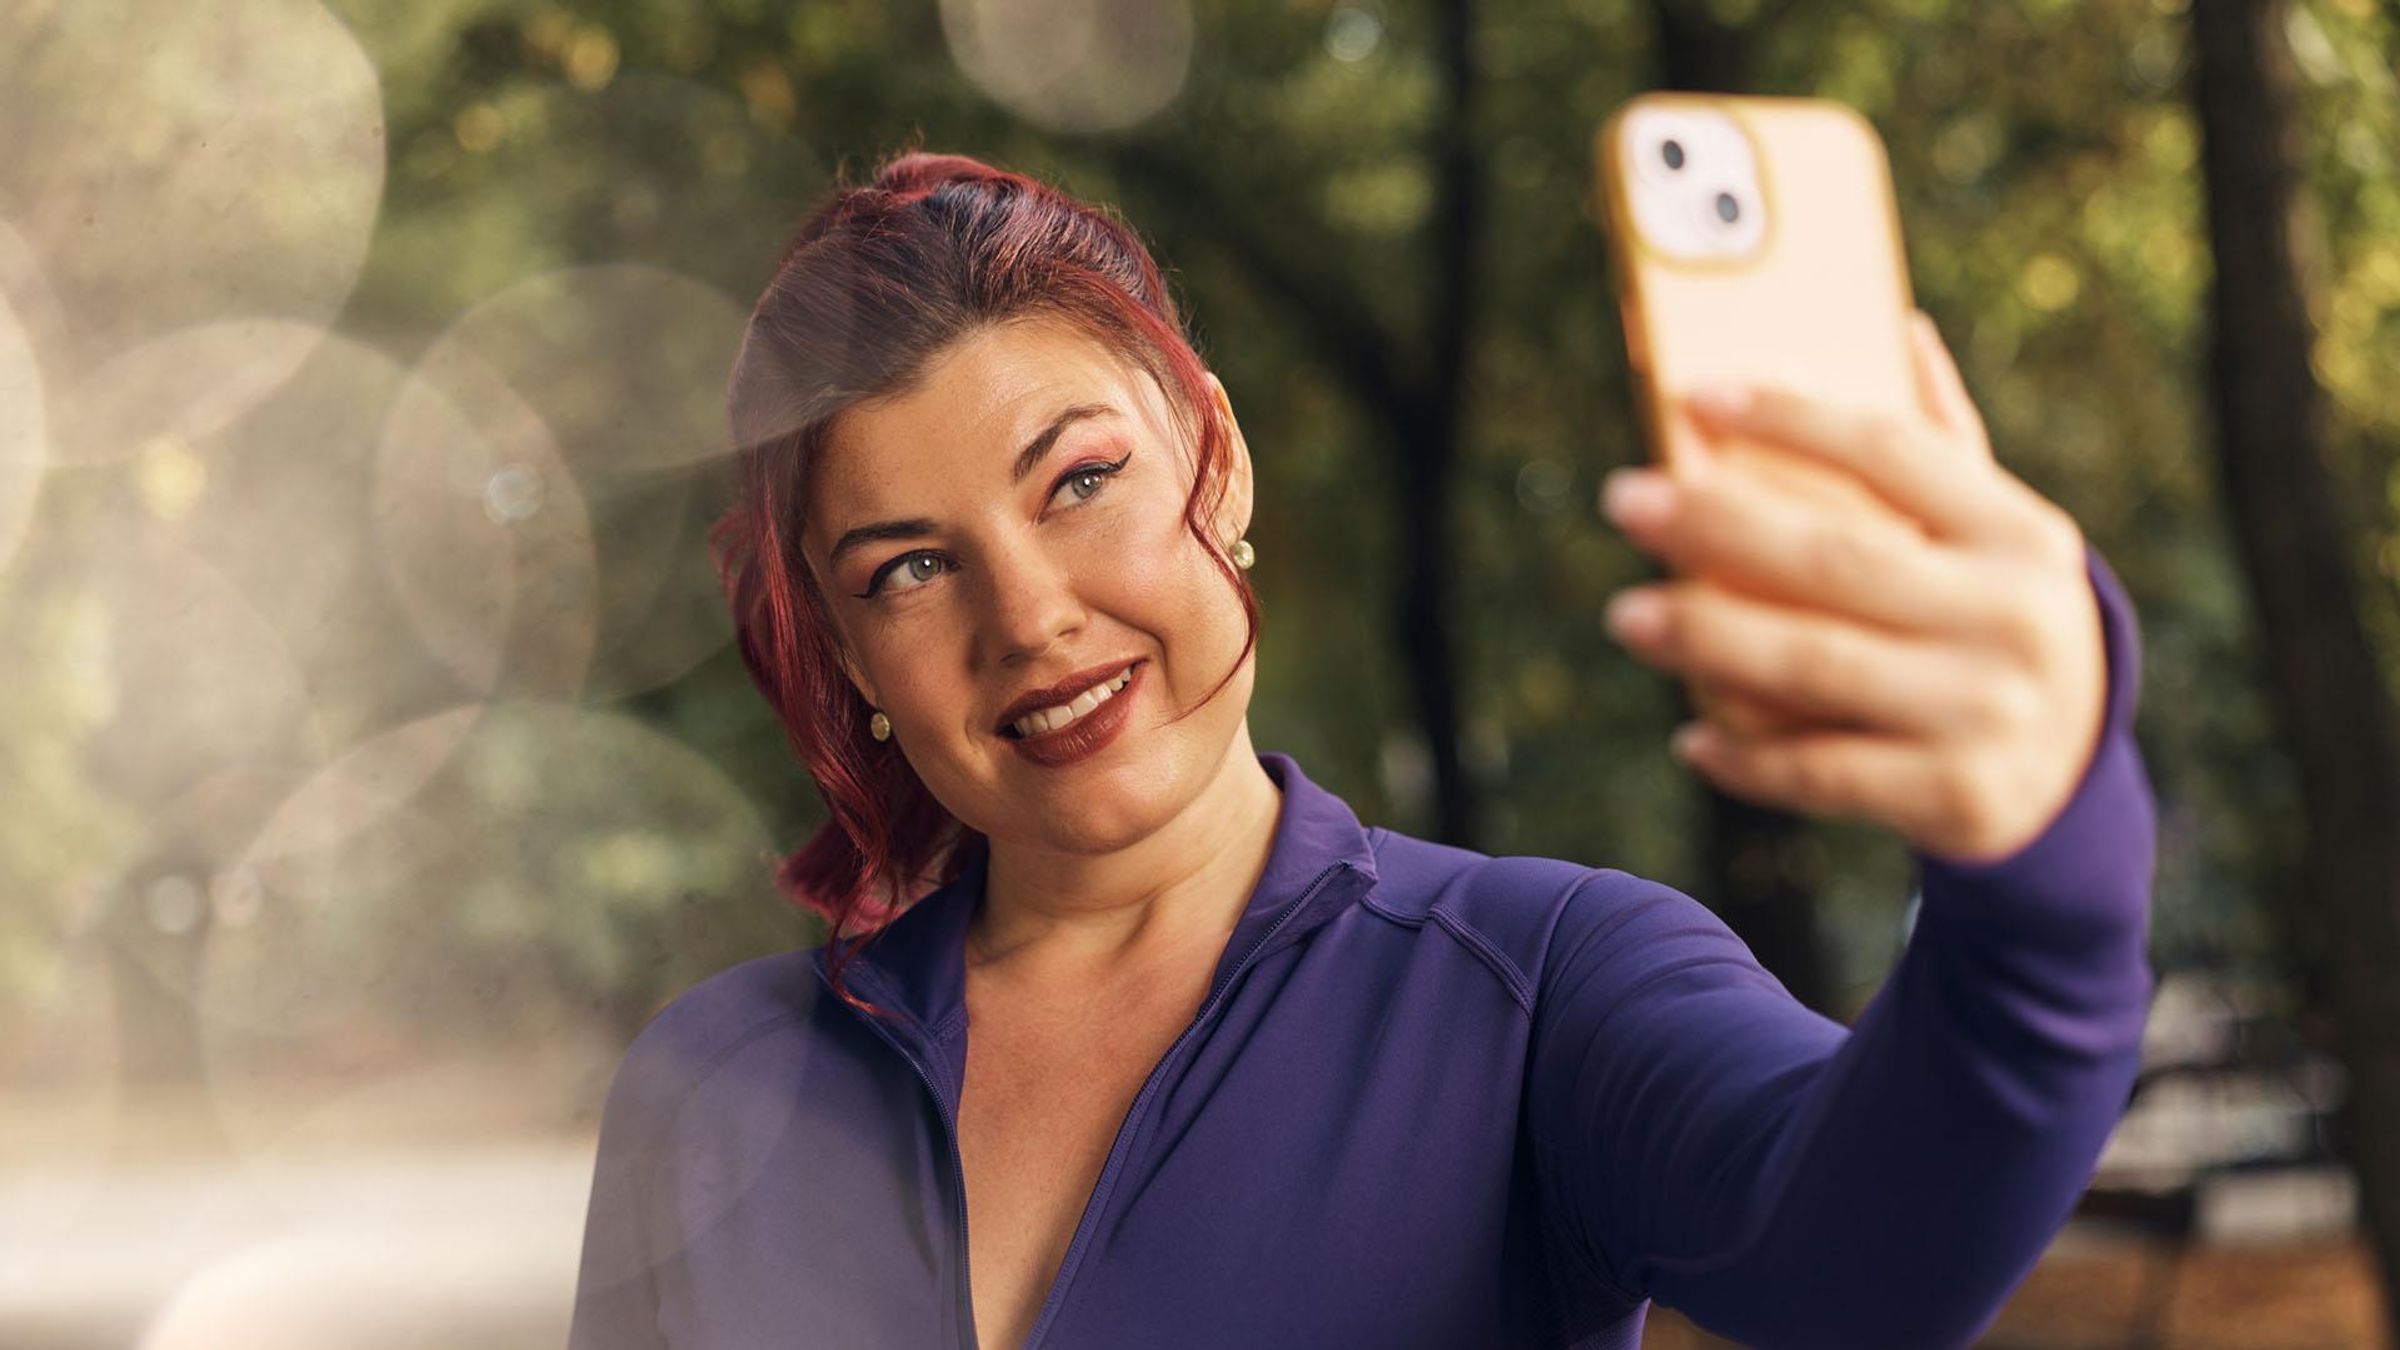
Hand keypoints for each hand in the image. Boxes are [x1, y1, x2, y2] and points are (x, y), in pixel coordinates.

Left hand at [1597, 312, 2105, 865]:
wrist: (2072, 777)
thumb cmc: (1996, 624)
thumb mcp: (1999, 538)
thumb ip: (1946, 445)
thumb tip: (1898, 329)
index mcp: (2020, 533)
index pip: (1894, 452)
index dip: (1791, 418)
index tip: (1696, 395)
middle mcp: (2011, 617)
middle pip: (1836, 559)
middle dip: (1715, 527)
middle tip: (1622, 500)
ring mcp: (1986, 711)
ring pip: (1816, 665)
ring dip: (1707, 639)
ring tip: (1626, 616)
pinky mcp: (1955, 797)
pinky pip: (1824, 771)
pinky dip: (1749, 757)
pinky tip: (1691, 737)